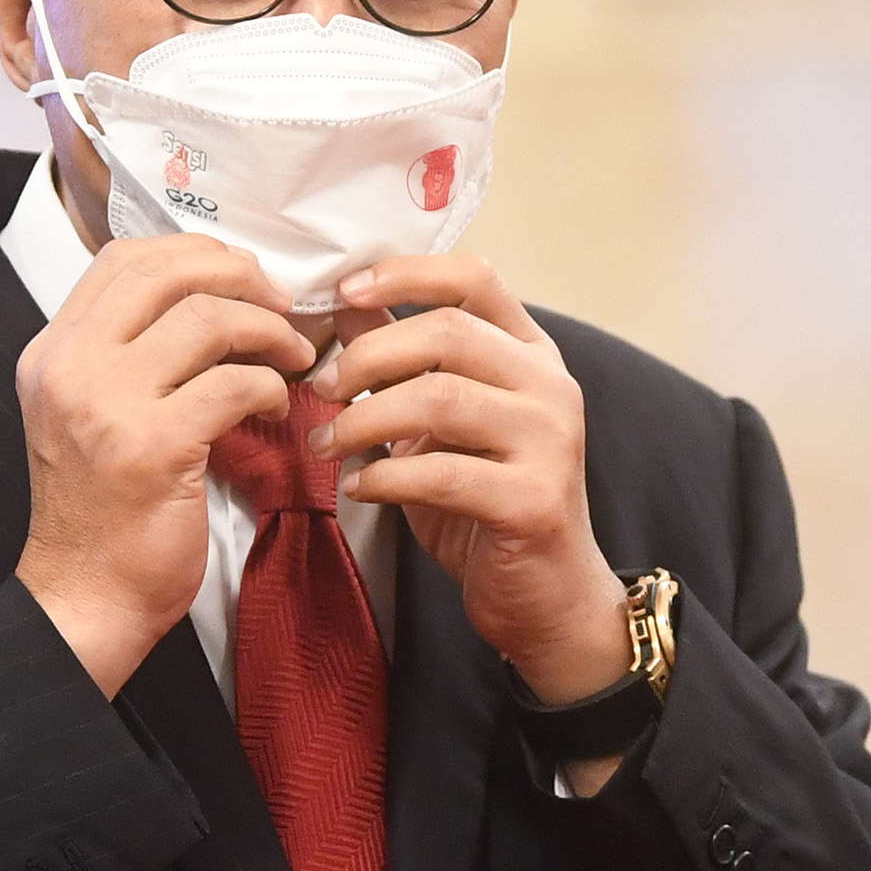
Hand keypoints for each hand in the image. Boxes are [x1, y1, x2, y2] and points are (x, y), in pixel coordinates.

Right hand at [14, 233, 308, 697]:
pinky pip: (234, 383)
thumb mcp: (89, 416)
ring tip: (292, 358)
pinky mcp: (154, 446)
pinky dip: (270, 387)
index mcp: (52, 353)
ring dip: (269, 331)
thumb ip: (125, 357)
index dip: (193, 253)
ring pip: (208, 319)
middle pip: (167, 272)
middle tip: (281, 307)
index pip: (121, 259)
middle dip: (241, 277)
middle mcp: (70, 367)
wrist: (86, 596)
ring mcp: (108, 405)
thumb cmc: (103, 512)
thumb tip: (206, 300)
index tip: (239, 278)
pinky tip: (275, 408)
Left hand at [317, 257, 628, 728]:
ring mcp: (551, 442)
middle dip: (367, 356)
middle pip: (448, 333)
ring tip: (326, 444)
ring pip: (441, 399)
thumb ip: (403, 363)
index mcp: (531, 354)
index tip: (344, 290)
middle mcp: (550, 386)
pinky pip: (443, 473)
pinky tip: (358, 487)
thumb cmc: (487, 504)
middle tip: (319, 389)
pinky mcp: (534, 500)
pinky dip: (386, 476)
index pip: (475, 279)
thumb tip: (346, 302)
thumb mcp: (439, 424)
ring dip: (364, 419)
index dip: (406, 274)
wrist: (545, 596)